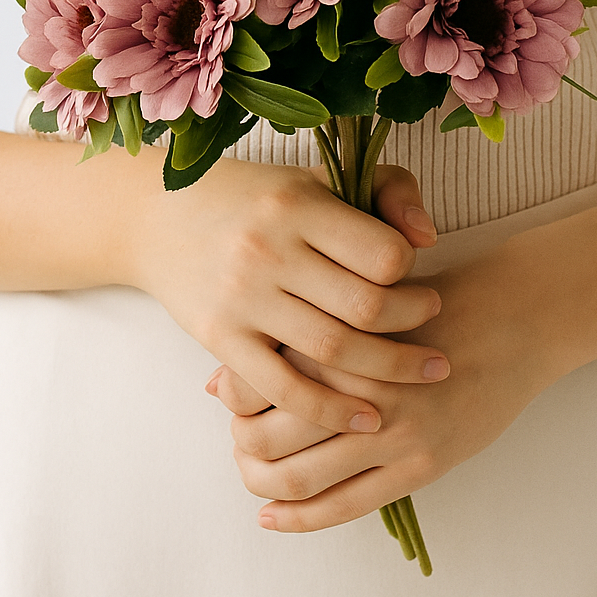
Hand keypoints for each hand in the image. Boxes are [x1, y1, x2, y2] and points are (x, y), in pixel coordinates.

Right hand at [129, 157, 447, 434]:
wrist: (160, 217)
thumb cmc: (258, 199)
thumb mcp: (318, 178)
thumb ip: (386, 190)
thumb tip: (428, 240)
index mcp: (297, 205)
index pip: (383, 254)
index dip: (412, 272)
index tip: (419, 279)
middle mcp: (268, 250)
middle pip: (365, 306)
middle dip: (414, 324)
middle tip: (436, 326)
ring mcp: (241, 299)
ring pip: (333, 351)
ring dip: (391, 370)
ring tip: (426, 371)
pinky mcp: (220, 338)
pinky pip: (284, 388)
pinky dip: (332, 410)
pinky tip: (368, 419)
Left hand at [214, 245, 565, 531]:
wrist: (512, 317)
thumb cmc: (432, 303)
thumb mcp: (363, 301)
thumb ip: (301, 334)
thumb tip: (220, 381)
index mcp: (338, 336)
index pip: (256, 381)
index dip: (231, 397)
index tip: (229, 398)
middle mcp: (358, 385)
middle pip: (265, 435)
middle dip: (240, 444)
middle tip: (239, 439)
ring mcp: (392, 430)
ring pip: (298, 477)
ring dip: (262, 484)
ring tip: (254, 478)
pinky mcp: (420, 464)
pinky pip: (345, 506)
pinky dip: (300, 520)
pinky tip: (275, 517)